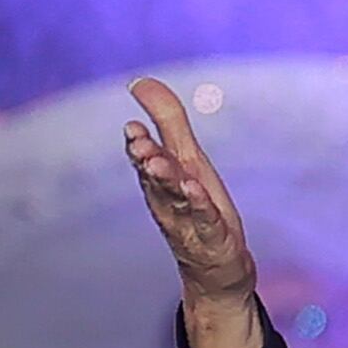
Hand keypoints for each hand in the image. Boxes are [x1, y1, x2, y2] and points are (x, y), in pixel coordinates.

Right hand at [124, 77, 267, 347]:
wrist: (216, 266)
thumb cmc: (197, 206)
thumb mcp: (185, 158)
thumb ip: (166, 120)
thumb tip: (139, 82)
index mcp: (159, 178)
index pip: (144, 157)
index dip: (138, 144)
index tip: (132, 128)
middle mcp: (168, 199)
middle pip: (155, 176)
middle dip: (147, 160)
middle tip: (139, 144)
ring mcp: (189, 220)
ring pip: (176, 197)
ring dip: (167, 180)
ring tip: (160, 164)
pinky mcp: (212, 237)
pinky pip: (204, 220)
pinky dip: (199, 206)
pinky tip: (195, 190)